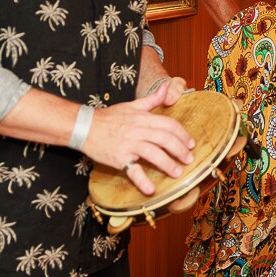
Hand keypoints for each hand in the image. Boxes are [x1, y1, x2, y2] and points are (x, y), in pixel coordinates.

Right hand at [82, 76, 193, 195]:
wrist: (85, 126)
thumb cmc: (109, 117)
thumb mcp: (132, 105)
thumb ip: (152, 99)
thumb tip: (167, 87)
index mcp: (143, 118)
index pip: (169, 125)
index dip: (183, 135)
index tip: (191, 144)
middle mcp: (138, 130)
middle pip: (165, 139)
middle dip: (180, 150)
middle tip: (189, 159)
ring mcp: (128, 144)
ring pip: (153, 153)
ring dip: (168, 164)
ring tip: (178, 172)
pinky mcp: (119, 158)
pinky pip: (132, 170)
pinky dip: (142, 181)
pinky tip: (151, 189)